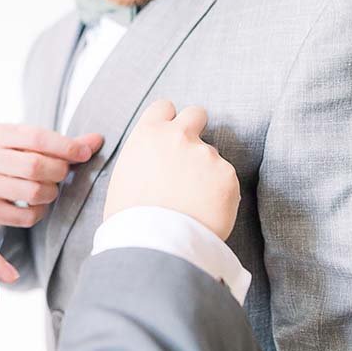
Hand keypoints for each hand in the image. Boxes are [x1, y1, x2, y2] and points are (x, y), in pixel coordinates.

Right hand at [0, 124, 104, 236]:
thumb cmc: (9, 163)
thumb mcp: (27, 146)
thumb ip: (62, 144)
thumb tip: (97, 140)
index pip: (36, 136)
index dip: (65, 146)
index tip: (84, 153)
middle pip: (35, 165)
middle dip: (59, 171)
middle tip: (63, 173)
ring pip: (34, 192)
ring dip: (51, 192)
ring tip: (49, 188)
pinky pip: (28, 216)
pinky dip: (40, 212)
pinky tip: (36, 205)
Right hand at [104, 100, 240, 240]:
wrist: (154, 243)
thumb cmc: (131, 218)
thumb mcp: (124, 177)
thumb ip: (144, 158)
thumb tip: (156, 163)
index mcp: (148, 134)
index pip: (165, 107)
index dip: (169, 121)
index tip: (170, 135)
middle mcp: (179, 136)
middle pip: (197, 113)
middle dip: (196, 129)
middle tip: (191, 157)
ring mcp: (206, 154)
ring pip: (212, 155)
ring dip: (206, 172)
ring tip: (192, 202)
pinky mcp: (228, 176)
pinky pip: (226, 180)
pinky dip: (220, 194)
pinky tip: (205, 212)